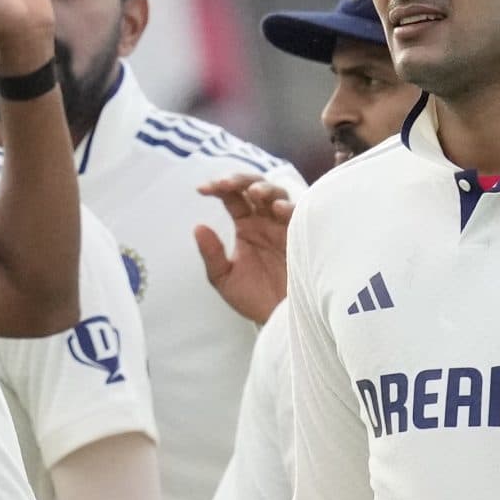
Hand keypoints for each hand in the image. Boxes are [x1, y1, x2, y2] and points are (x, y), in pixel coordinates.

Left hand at [192, 173, 294, 324]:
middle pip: (254, 186)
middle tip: (226, 184)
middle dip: (240, 180)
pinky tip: (277, 210)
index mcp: (246, 225)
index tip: (203, 190)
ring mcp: (284, 226)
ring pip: (277, 194)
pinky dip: (289, 208)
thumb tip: (198, 227)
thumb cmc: (254, 298)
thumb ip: (212, 254)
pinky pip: (299, 215)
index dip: (218, 188)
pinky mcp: (301, 236)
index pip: (232, 197)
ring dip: (265, 189)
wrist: (280, 319)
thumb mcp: (225, 279)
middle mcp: (265, 221)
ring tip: (254, 194)